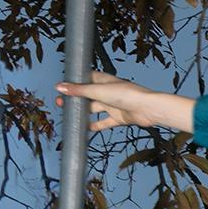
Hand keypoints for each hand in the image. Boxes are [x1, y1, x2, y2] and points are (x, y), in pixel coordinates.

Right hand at [60, 72, 189, 133]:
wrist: (147, 109)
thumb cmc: (127, 95)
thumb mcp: (98, 91)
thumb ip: (79, 90)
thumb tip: (60, 87)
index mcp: (104, 80)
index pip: (85, 79)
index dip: (74, 83)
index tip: (62, 88)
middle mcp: (108, 92)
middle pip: (87, 95)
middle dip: (75, 99)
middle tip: (61, 104)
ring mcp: (113, 105)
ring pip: (94, 109)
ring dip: (83, 113)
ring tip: (70, 116)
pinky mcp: (118, 117)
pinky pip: (104, 122)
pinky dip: (95, 125)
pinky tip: (85, 129)